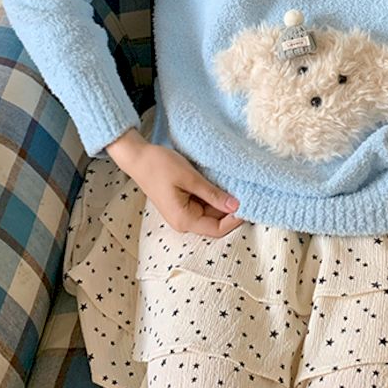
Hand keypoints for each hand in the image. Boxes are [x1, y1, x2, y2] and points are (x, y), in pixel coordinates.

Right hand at [107, 130, 244, 237]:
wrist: (138, 157)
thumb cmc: (160, 166)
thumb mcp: (190, 178)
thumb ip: (213, 194)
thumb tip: (236, 206)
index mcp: (184, 220)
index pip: (217, 229)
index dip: (235, 220)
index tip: (249, 204)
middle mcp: (183, 221)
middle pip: (215, 222)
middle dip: (231, 210)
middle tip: (247, 192)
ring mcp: (182, 213)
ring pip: (210, 213)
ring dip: (222, 202)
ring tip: (236, 186)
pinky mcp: (182, 203)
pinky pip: (203, 205)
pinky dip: (213, 197)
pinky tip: (221, 185)